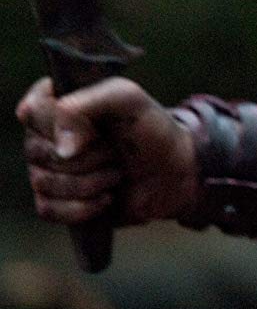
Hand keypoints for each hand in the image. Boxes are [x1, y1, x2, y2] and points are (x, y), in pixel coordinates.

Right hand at [16, 76, 198, 225]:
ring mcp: (51, 170)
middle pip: (38, 151)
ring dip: (88, 182)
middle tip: (114, 151)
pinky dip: (81, 208)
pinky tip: (106, 198)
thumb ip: (88, 103)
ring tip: (116, 173)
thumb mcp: (128, 99)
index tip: (94, 128)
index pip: (31, 110)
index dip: (59, 124)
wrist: (174, 172)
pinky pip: (47, 209)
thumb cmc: (152, 129)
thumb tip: (62, 150)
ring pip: (42, 182)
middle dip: (86, 156)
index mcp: (61, 104)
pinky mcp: (58, 201)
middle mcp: (48, 136)